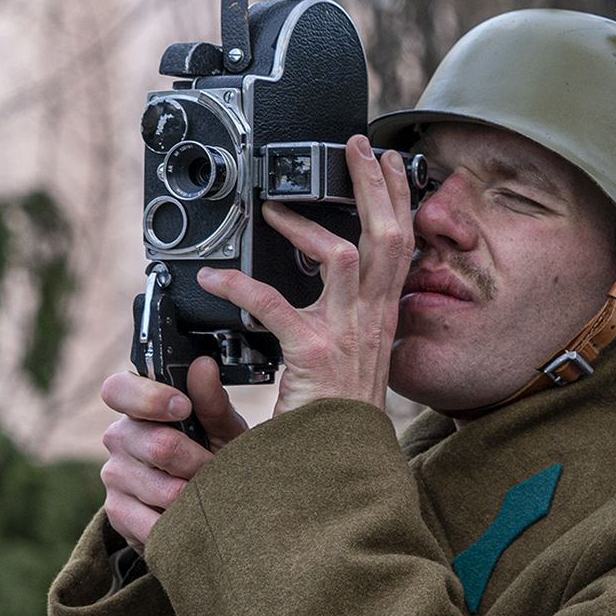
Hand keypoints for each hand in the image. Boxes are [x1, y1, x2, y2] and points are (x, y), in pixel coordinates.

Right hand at [99, 357, 247, 552]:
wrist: (204, 508)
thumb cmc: (211, 458)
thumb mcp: (221, 430)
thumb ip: (212, 402)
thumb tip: (204, 365)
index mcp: (139, 408)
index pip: (119, 390)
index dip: (151, 398)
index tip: (183, 407)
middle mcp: (119, 437)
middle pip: (157, 446)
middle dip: (198, 461)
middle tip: (214, 468)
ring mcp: (114, 476)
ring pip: (163, 489)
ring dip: (195, 497)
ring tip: (207, 494)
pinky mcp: (116, 513)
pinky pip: (154, 524)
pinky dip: (180, 525)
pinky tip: (188, 518)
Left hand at [193, 135, 414, 415]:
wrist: (335, 467)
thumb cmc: (337, 420)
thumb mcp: (354, 362)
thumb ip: (347, 323)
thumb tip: (328, 292)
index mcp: (382, 319)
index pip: (402, 247)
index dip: (398, 200)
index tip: (387, 164)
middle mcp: (372, 321)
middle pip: (389, 237)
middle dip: (375, 186)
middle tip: (358, 148)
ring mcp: (346, 335)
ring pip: (346, 256)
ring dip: (309, 222)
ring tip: (277, 204)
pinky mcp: (312, 353)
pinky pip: (273, 305)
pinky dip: (238, 288)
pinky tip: (213, 279)